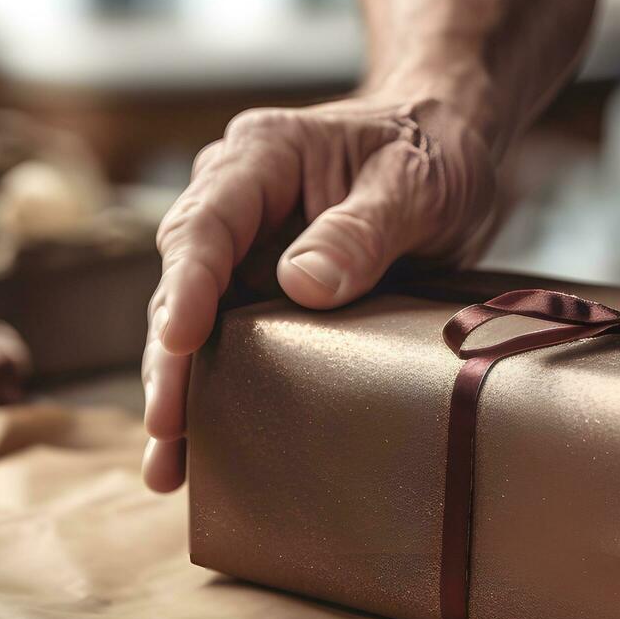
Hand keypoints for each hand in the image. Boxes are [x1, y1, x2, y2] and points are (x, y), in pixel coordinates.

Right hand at [141, 94, 496, 491]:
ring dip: (182, 392)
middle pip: (184, 284)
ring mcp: (245, 253)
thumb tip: (302, 285)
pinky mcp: (264, 295)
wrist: (452, 151)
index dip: (188, 285)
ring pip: (195, 327)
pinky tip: (201, 455)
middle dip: (170, 359)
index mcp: (260, 157)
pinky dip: (216, 396)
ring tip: (170, 467)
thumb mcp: (413, 182)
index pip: (207, 223)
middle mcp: (235, 204)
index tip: (180, 341)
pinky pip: (231, 346)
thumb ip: (362, 227)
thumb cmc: (432, 152)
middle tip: (167, 426)